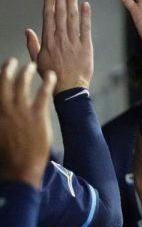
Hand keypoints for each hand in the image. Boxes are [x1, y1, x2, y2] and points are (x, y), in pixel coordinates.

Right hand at [0, 58, 55, 187]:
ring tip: (31, 64)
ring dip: (26, 71)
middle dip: (7, 68)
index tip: (1, 71)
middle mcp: (5, 108)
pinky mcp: (37, 115)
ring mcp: (21, 110)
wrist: (21, 166)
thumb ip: (0, 119)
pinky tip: (51, 76)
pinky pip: (42, 93)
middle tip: (12, 61)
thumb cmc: (7, 154)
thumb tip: (2, 114)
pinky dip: (46, 82)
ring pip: (22, 84)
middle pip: (4, 81)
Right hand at [26, 0, 91, 93]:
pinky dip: (86, 16)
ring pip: (73, 18)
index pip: (48, 17)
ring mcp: (74, 43)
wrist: (69, 89)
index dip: (50, 2)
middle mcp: (60, 39)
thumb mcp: (37, 60)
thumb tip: (28, 30)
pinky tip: (86, 5)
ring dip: (73, 2)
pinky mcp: (86, 48)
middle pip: (61, 14)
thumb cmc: (52, 76)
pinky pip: (86, 29)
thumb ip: (33, 44)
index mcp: (48, 41)